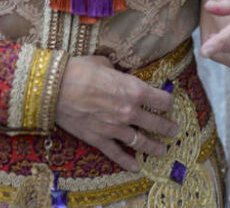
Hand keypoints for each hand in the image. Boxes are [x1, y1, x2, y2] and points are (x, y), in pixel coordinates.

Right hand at [55, 56, 176, 171]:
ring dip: (154, 147)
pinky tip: (136, 166)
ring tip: (163, 150)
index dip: (167, 101)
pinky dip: (128, 162)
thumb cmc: (79, 69)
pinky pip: (117, 154)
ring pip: (141, 142)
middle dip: (168, 128)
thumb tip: (117, 72)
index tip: (169, 103)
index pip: (161, 99)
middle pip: (156, 123)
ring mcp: (115, 128)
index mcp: (133, 89)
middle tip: (174, 130)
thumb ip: (116, 71)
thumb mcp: (103, 62)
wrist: (55, 88)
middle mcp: (129, 111)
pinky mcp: (100, 139)